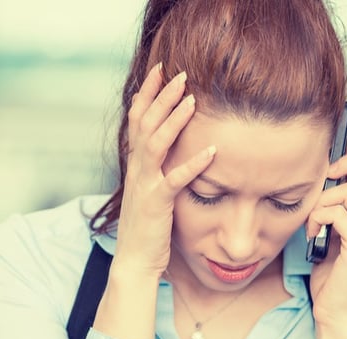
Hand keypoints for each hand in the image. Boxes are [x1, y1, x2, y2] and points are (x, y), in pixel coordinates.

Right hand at [112, 63, 215, 280]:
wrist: (134, 260)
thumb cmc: (147, 226)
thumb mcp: (149, 188)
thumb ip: (156, 166)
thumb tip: (169, 144)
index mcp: (135, 163)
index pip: (137, 118)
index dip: (147, 92)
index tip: (160, 69)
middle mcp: (136, 169)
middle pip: (144, 122)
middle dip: (161, 96)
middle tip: (180, 73)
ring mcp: (144, 185)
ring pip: (155, 143)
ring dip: (174, 119)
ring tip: (192, 99)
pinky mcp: (156, 204)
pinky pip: (174, 180)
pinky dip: (193, 164)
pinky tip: (212, 151)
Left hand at [306, 118, 346, 326]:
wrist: (334, 309)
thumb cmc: (328, 271)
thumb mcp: (326, 231)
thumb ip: (327, 208)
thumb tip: (312, 181)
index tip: (345, 124)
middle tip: (325, 174)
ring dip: (322, 203)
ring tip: (312, 224)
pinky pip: (339, 214)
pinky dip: (319, 219)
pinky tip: (313, 235)